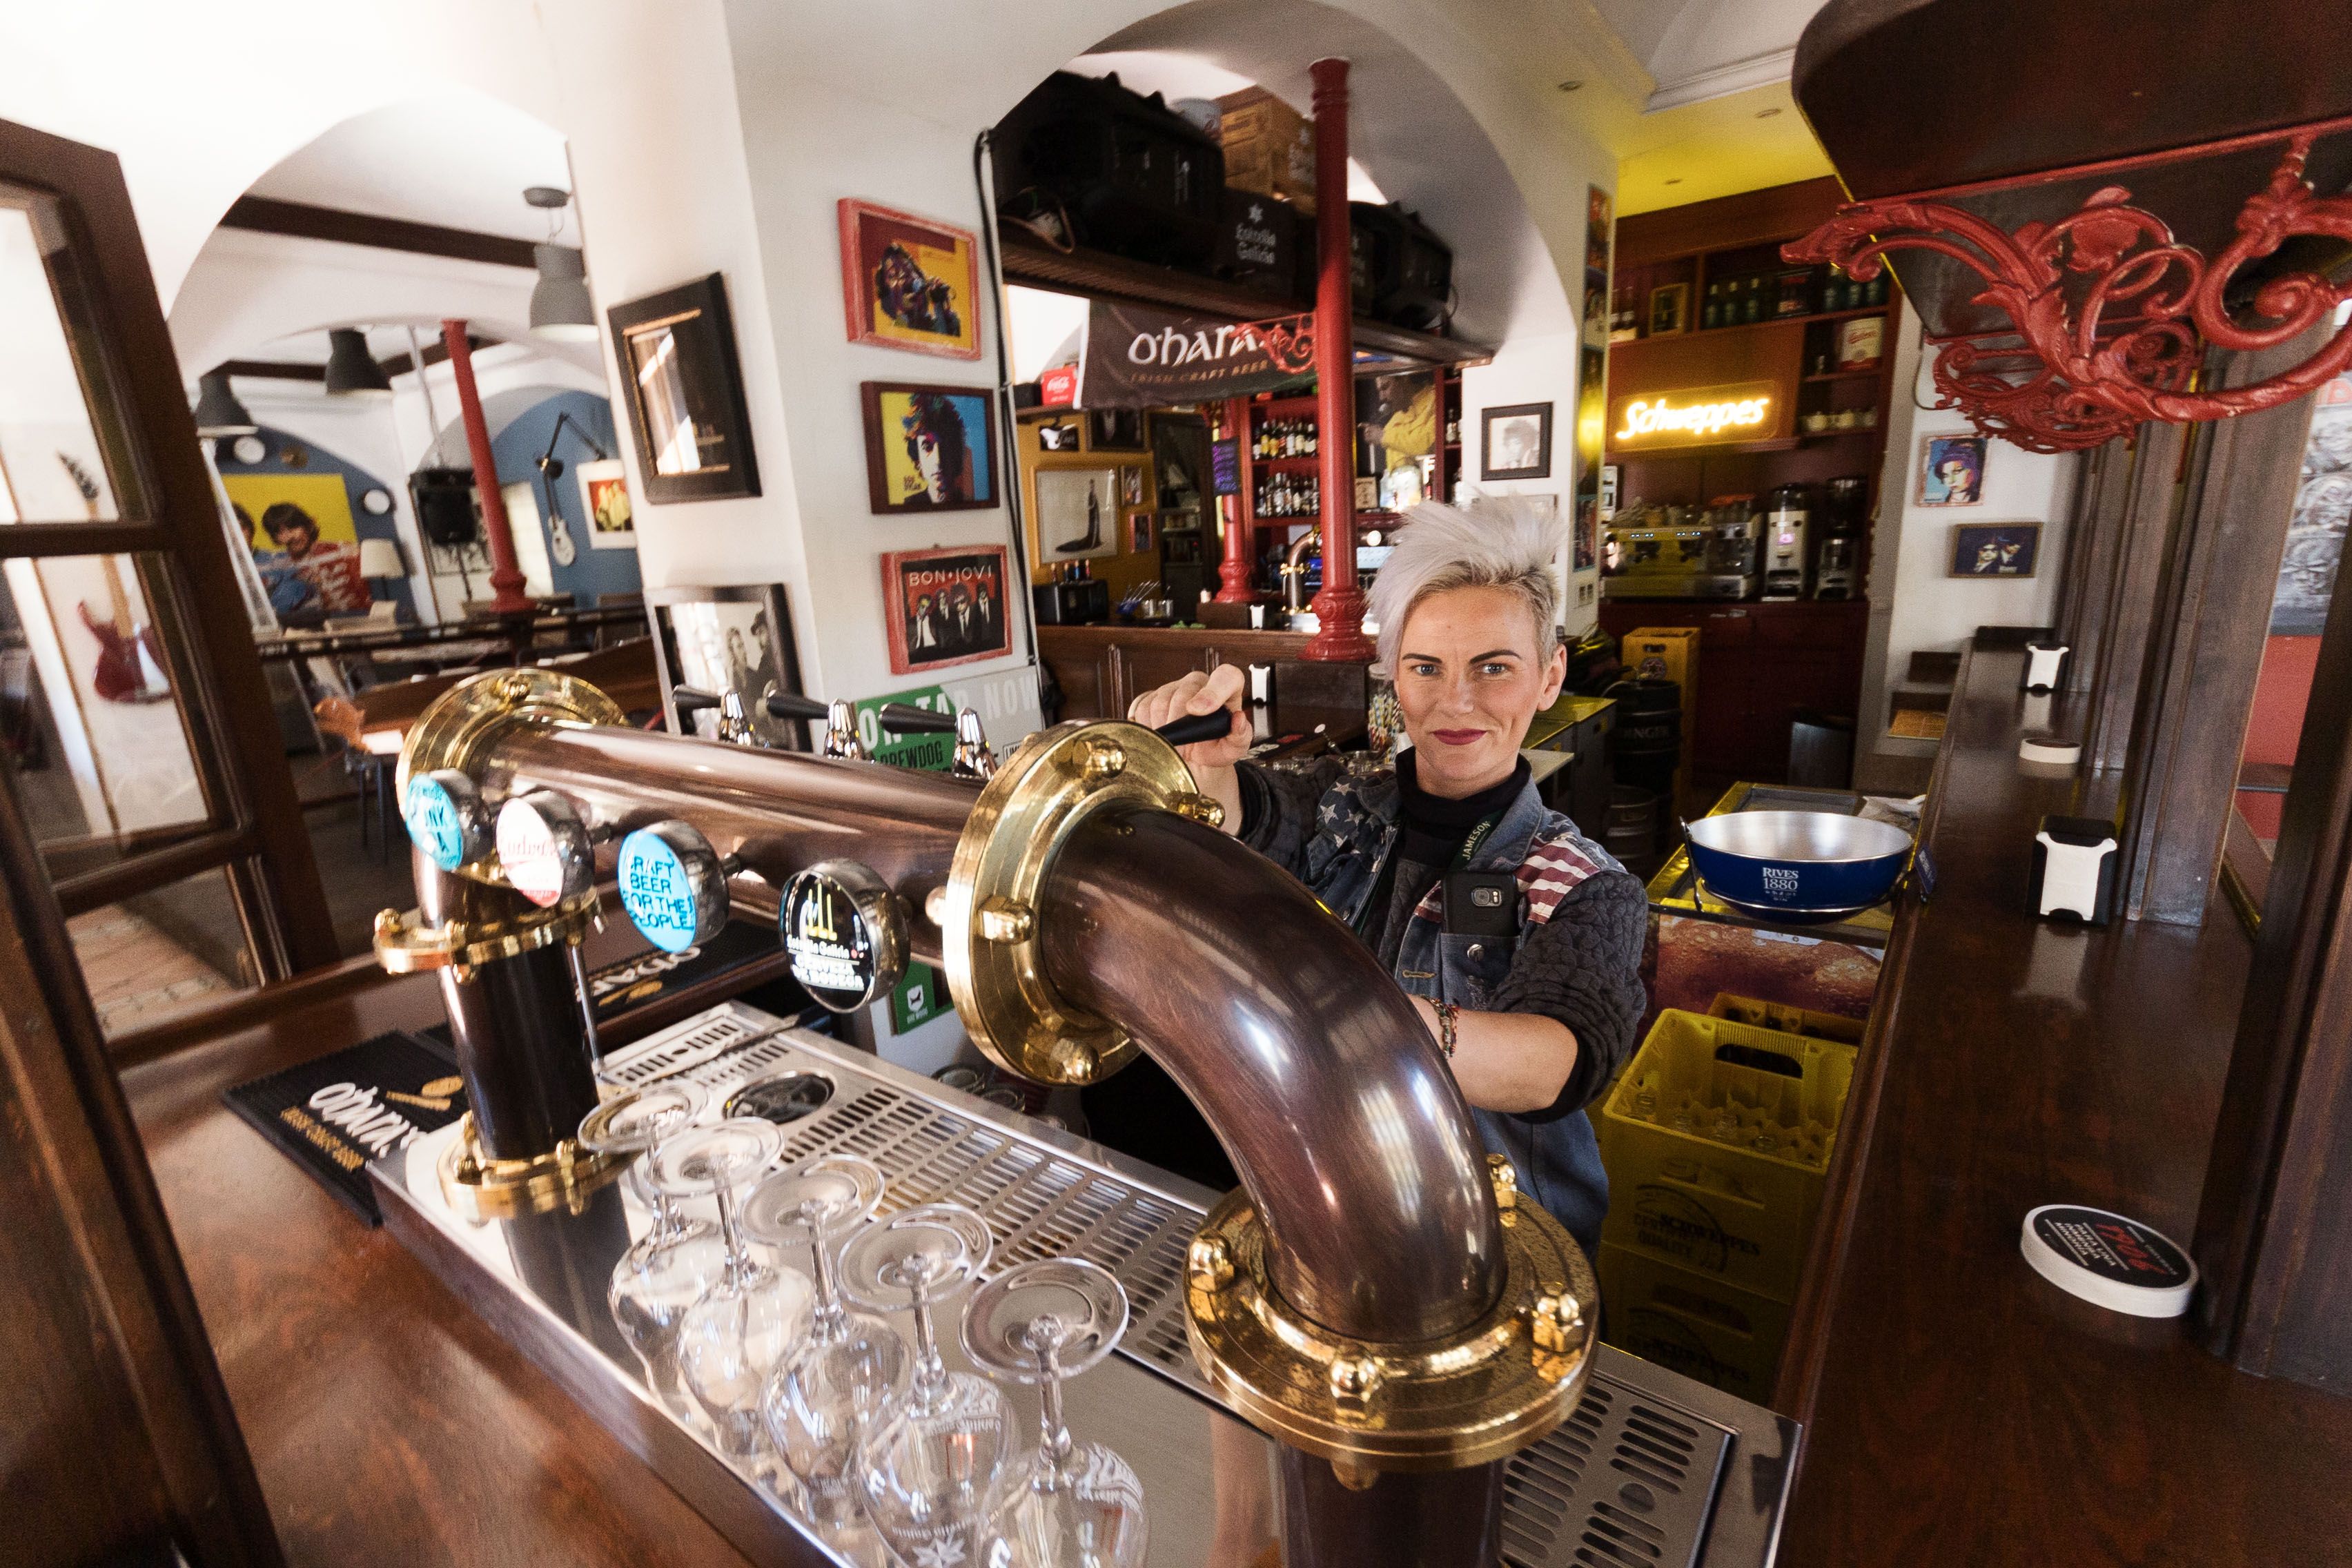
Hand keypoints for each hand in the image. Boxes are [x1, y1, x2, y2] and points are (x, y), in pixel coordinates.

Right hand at [1128, 664, 1250, 769]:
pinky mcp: (1151, 694)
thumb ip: (1241, 735)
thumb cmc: (1216, 746)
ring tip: (1174, 744)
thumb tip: (1238, 719)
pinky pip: (1141, 707)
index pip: (1224, 677)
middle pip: (1182, 695)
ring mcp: (1173, 686)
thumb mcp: (1234, 747)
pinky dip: (1147, 727)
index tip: (1198, 711)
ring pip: (1158, 702)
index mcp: (1226, 688)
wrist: (1193, 754)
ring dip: (1163, 729)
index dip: (1211, 692)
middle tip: (1185, 749)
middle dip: (1180, 725)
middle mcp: (1198, 682)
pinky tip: (1160, 735)